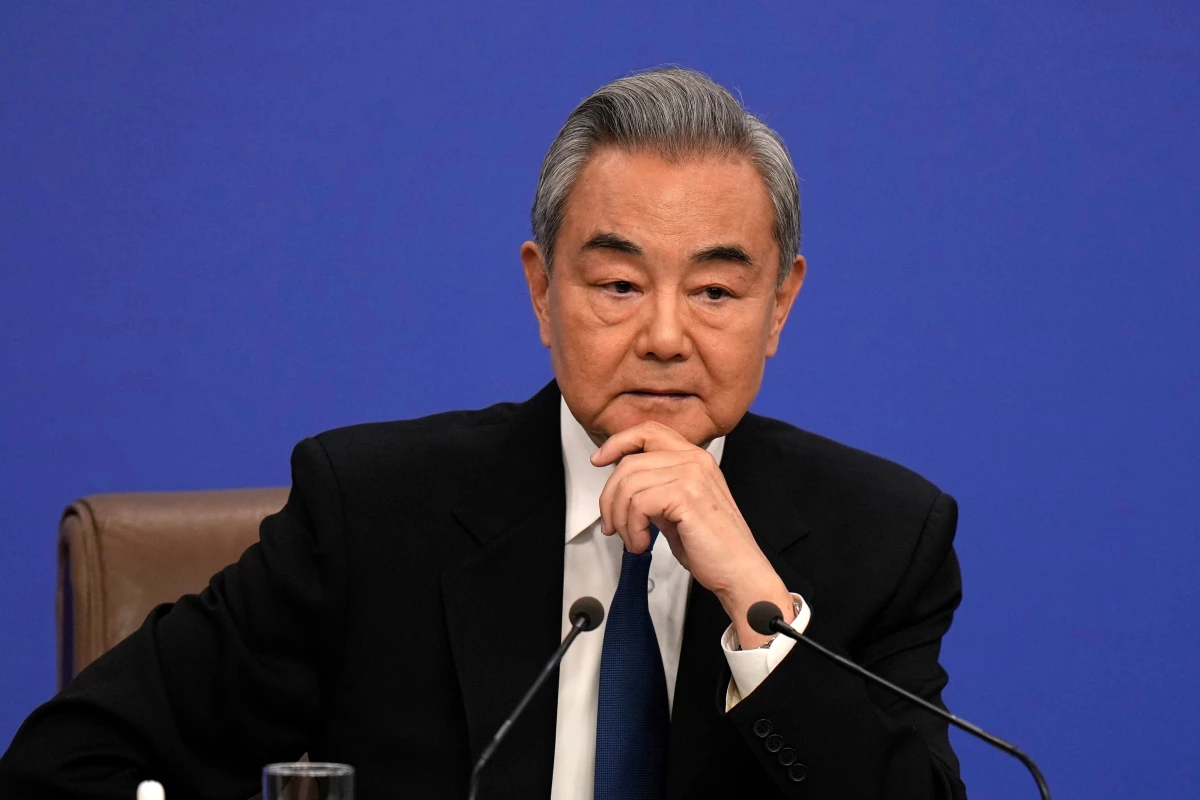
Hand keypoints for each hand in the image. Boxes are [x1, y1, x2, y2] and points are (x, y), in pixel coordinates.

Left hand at [592, 421, 794, 647]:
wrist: (739, 572)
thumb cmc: (711, 548)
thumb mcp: (676, 509)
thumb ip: (655, 490)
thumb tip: (622, 487)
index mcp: (694, 458)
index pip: (648, 431)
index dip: (618, 442)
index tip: (599, 460)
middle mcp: (694, 460)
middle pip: (629, 462)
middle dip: (611, 498)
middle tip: (613, 525)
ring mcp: (692, 474)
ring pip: (629, 484)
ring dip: (622, 519)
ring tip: (633, 540)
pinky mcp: (686, 495)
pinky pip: (638, 503)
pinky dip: (632, 528)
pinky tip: (642, 544)